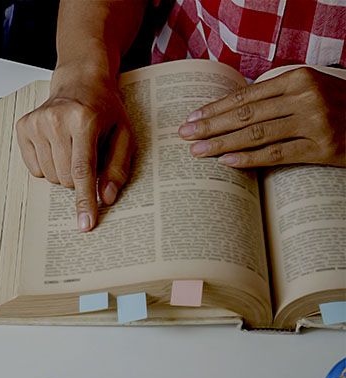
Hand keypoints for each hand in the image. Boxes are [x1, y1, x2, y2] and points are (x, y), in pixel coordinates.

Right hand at [15, 67, 136, 231]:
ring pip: (50, 176)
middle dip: (79, 178)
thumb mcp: (124, 135)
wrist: (80, 81)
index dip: (84, 200)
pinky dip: (48, 164)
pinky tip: (56, 145)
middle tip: (87, 154)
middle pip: (65, 178)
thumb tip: (106, 197)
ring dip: (63, 171)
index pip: (83, 171)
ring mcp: (36, 123)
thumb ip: (118, 167)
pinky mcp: (23, 127)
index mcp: (85, 120)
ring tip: (72, 146)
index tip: (85, 223)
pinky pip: (35, 168)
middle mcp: (57, 120)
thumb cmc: (104, 109)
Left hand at [179, 67, 345, 167]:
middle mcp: (306, 98)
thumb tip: (229, 109)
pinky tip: (227, 162)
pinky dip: (249, 158)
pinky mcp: (323, 149)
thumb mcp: (309, 88)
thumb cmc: (336, 104)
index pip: (246, 96)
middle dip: (210, 126)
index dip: (215, 108)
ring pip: (256, 135)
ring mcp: (315, 123)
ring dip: (221, 144)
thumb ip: (275, 95)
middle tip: (184, 135)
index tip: (191, 118)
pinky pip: (277, 154)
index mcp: (298, 78)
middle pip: (246, 115)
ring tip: (197, 151)